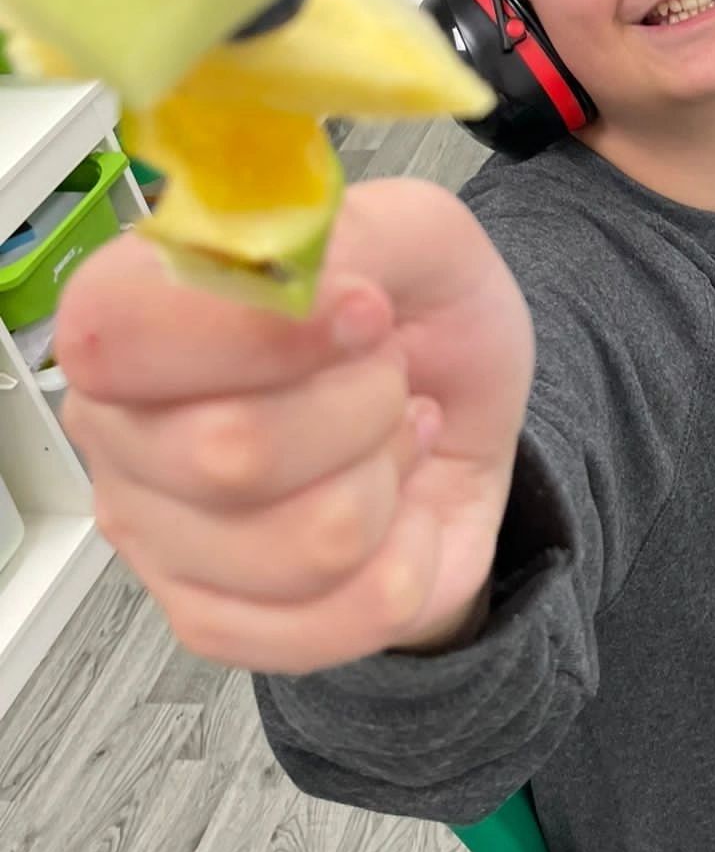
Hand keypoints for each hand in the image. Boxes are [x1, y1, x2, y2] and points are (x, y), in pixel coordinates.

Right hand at [55, 179, 530, 674]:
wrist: (458, 419)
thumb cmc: (416, 322)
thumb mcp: (414, 234)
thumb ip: (351, 233)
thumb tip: (300, 287)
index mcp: (132, 311)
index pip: (118, 334)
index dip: (257, 333)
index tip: (364, 310)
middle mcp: (120, 425)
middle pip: (233, 453)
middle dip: (365, 407)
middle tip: (388, 375)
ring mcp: (156, 534)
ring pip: (309, 544)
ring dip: (390, 481)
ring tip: (389, 439)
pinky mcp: (212, 618)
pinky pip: (340, 617)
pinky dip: (408, 557)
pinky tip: (395, 511)